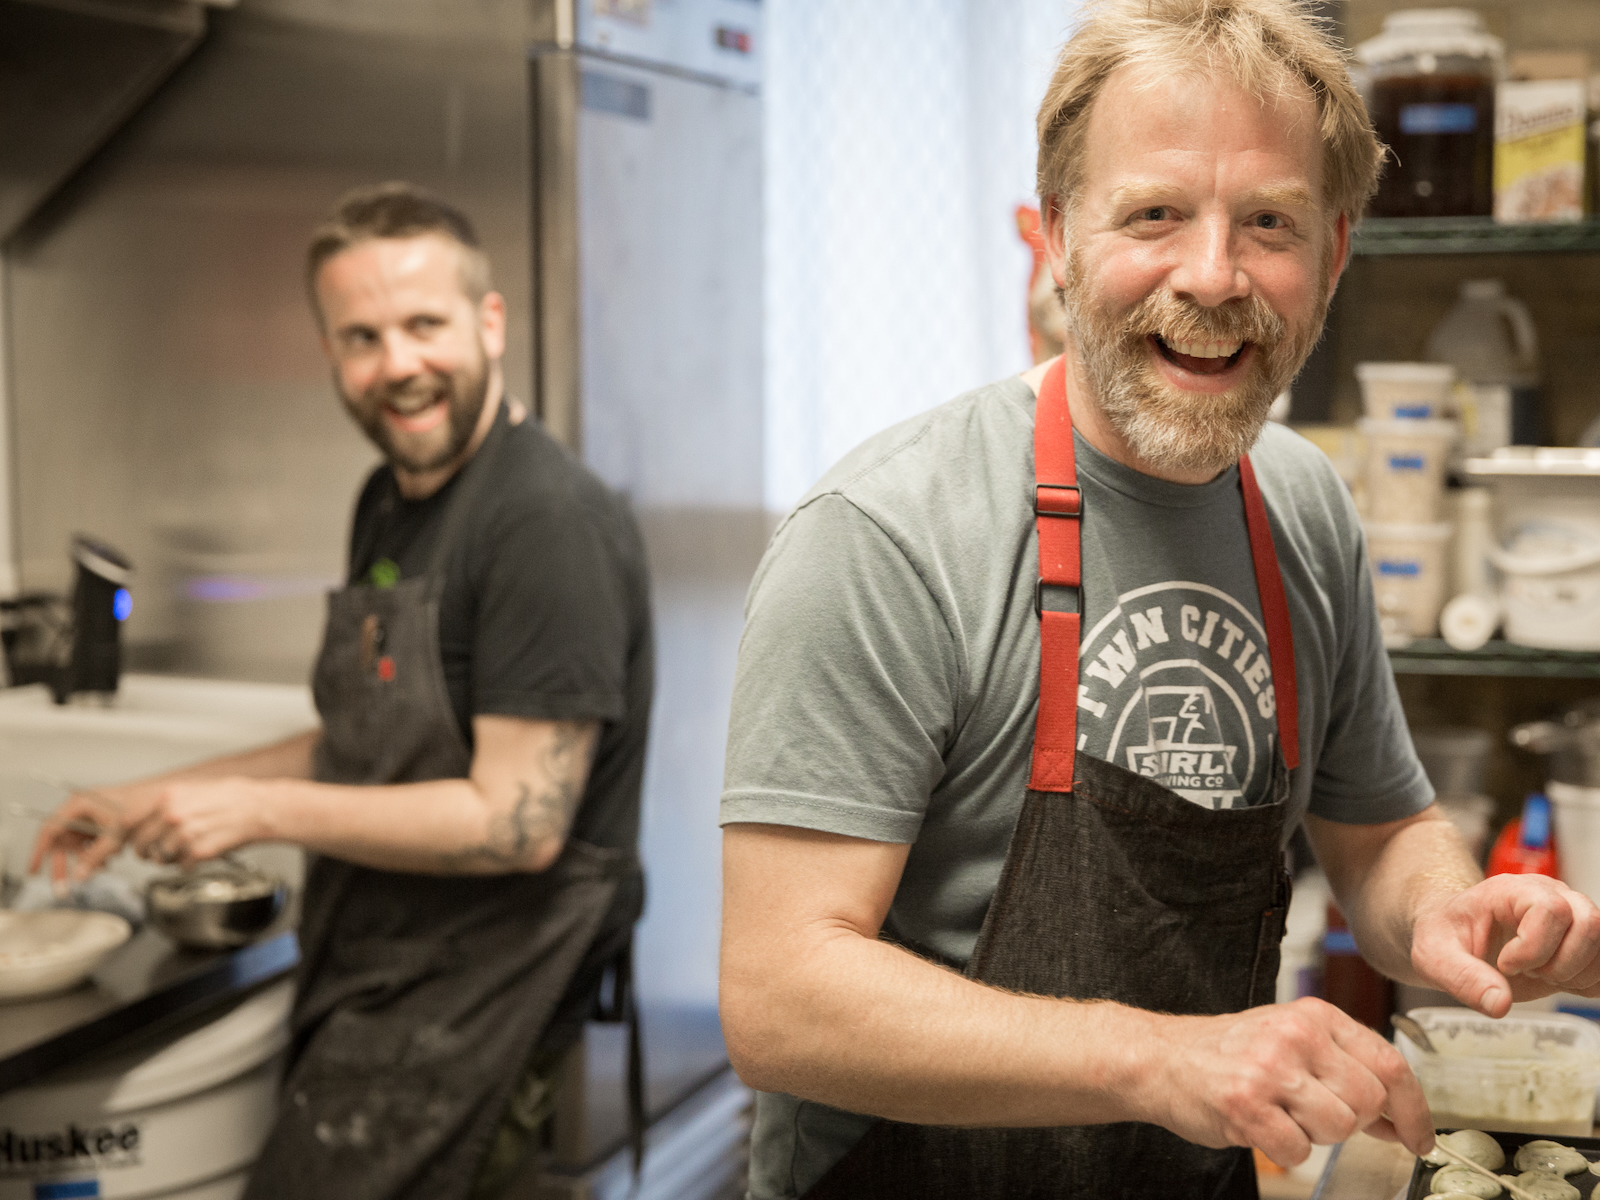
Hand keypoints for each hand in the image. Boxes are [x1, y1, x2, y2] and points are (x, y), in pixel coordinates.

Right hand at [28, 787, 144, 882]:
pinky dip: (97, 851)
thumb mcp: (115, 835)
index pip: (49, 830)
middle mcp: (81, 808)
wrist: (162, 797)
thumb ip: (95, 857)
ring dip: (86, 858)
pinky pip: (90, 841)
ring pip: (77, 844)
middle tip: (63, 886)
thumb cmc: (140, 806)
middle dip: (65, 863)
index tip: (34, 871)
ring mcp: (91, 815)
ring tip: (103, 865)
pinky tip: (111, 857)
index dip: (39, 852)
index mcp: (79, 804)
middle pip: (62, 840)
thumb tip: (78, 876)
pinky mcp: (101, 821)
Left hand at [122, 778, 269, 868]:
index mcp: (168, 797)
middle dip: (147, 851)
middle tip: (158, 850)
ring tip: (187, 848)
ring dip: (170, 858)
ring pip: (160, 858)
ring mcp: (185, 835)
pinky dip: (189, 864)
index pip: (127, 821)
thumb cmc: (229, 797)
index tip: (123, 843)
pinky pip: (182, 866)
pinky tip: (201, 851)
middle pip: (141, 845)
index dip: (122, 836)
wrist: (259, 808)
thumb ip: (163, 804)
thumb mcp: (190, 790)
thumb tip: (139, 821)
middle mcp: (172, 816)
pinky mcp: (199, 852)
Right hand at [1147, 997, 1432, 1168]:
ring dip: (1314, 1133)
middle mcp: (1295, 1035)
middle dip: (1349, 1119)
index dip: (1415, 1110)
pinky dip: (1284, 1148)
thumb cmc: (1230, 1053)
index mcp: (1314, 1015)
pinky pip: (1299, 1149)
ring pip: (1339, 1127)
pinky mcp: (1246, 1104)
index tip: (1420, 1138)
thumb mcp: (1292, 1041)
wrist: (1162, 1059)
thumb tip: (1401, 1120)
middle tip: (1311, 1109)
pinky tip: (1260, 1124)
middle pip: (1369, 1101)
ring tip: (1281, 1112)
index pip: (1390, 1063)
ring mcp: (1270, 1068)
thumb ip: (1346, 1068)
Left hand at [1411, 873, 1599, 1016]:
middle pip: (1590, 922)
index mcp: (1511, 891)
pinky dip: (1587, 984)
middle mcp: (1549, 896)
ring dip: (1576, 974)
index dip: (1534, 947)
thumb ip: (1462, 978)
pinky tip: (1555, 982)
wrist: (1455, 937)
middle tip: (1529, 972)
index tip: (1505, 965)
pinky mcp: (1581, 941)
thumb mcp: (1434, 956)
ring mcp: (1570, 916)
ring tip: (1539, 975)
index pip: (1551, 910)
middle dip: (1562, 962)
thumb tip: (1500, 1004)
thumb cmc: (1445, 937)